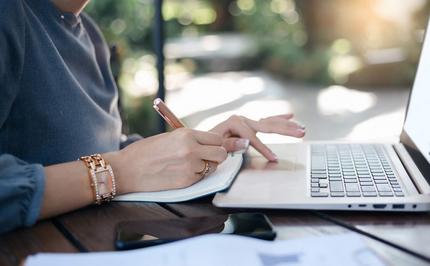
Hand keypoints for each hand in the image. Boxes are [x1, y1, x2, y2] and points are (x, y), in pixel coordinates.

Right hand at [112, 128, 226, 192]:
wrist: (126, 170)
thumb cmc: (145, 152)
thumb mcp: (169, 137)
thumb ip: (190, 139)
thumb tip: (211, 144)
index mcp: (186, 134)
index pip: (216, 139)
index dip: (214, 143)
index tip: (209, 146)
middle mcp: (191, 150)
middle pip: (221, 154)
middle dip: (216, 156)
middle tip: (206, 157)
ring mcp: (189, 167)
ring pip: (213, 168)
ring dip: (206, 167)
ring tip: (189, 165)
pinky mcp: (186, 182)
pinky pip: (201, 178)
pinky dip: (196, 176)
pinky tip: (182, 173)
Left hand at [210, 114, 304, 160]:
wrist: (203, 139)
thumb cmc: (209, 144)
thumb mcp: (216, 145)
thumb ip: (230, 144)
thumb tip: (246, 142)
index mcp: (234, 123)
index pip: (253, 138)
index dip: (264, 148)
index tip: (274, 158)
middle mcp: (242, 119)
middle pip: (268, 125)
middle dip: (285, 130)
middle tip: (301, 133)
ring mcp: (247, 121)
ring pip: (271, 122)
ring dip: (287, 125)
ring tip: (302, 129)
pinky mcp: (250, 124)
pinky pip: (268, 121)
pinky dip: (279, 118)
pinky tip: (291, 115)